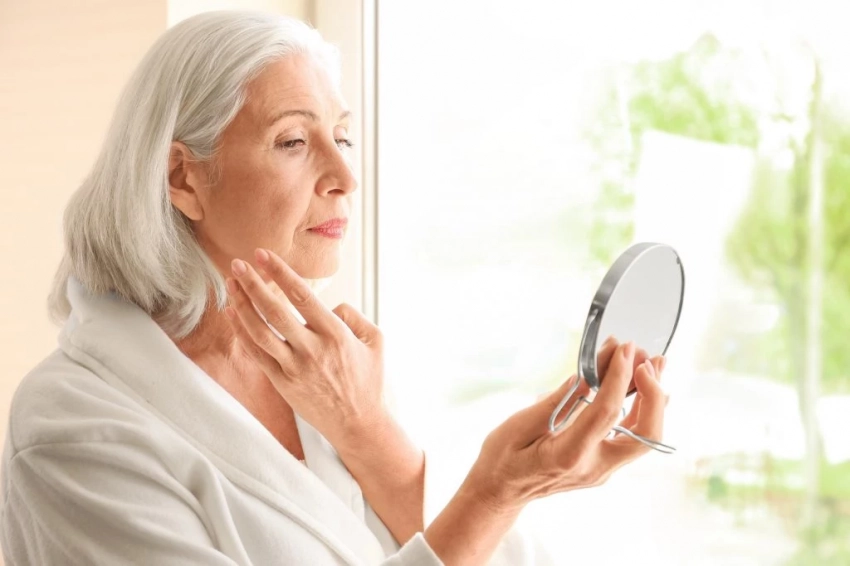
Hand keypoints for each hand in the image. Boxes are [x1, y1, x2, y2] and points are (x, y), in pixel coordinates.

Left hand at [224, 248, 384, 447]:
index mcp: (335, 334)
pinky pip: (257, 355)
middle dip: (253, 284)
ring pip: (260, 332)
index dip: (280, 273)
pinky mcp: (283, 384)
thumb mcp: (376, 341)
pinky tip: (233, 314)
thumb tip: (330, 305)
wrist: (360, 424)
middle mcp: (312, 349)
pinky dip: (242, 332)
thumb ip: (353, 316)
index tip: (263, 255)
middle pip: (274, 311)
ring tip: (231, 285)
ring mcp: (294, 368)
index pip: (302, 296)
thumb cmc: (370, 381)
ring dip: (242, 305)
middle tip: (238, 264)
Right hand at [463, 341, 666, 511]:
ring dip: (653, 399)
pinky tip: (645, 386)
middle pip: (645, 433)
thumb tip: (588, 374)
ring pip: (646, 436)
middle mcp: (594, 466)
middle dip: (652, 393)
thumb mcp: (520, 424)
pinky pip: (634, 437)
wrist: (500, 493)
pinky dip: (642, 409)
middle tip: (646, 358)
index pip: (606, 411)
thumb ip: (559, 401)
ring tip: (654, 362)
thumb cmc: (502, 459)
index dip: (618, 376)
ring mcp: (602, 469)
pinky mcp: (603, 464)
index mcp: (569, 455)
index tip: (623, 348)